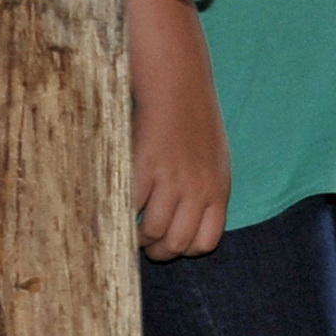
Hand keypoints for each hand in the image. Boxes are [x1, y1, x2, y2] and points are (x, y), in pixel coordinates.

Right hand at [128, 0, 229, 260]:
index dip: (184, 249)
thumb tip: (190, 222)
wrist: (178, 85)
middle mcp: (197, 190)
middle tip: (145, 244)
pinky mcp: (145, 168)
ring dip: (137, 237)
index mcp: (217, 190)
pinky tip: (119, 209)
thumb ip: (206, 192)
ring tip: (129, 230)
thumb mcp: (214, 160)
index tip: (169, 243)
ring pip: (153, 232)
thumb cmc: (195, 122)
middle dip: (158, 250)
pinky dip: (123, 214)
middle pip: (176, 243)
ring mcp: (171, 180)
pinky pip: (133, 208)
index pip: (205, 242)